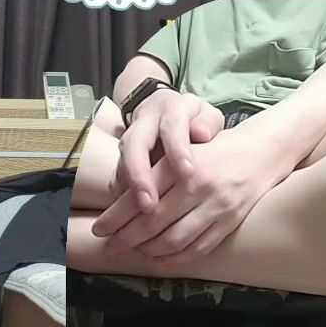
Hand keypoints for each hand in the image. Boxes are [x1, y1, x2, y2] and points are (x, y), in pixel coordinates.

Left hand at [95, 126, 290, 261]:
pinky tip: (161, 258)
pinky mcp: (230, 222)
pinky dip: (175, 258)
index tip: (98, 229)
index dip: (115, 217)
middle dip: (126, 238)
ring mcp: (216, 205)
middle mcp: (197, 185)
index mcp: (178, 166)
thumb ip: (153, 174)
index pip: (139, 196)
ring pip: (174, 239)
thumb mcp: (179, 153)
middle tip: (110, 246)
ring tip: (134, 252)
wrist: (261, 150)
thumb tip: (116, 201)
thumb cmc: (211, 151)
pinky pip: (198, 248)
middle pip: (153, 222)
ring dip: (149, 251)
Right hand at [116, 90, 223, 210]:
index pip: (171, 127)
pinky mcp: (122, 158)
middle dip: (139, 175)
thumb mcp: (207, 116)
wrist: (165, 112)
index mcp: (170, 109)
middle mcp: (144, 123)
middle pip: (133, 145)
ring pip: (121, 163)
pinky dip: (123, 198)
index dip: (177, 150)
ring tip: (138, 215)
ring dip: (128, 190)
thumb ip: (207, 123)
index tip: (187, 174)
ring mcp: (128, 140)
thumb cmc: (194, 120)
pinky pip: (118, 177)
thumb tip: (202, 134)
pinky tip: (130, 217)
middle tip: (149, 204)